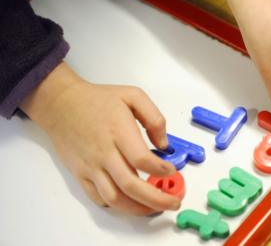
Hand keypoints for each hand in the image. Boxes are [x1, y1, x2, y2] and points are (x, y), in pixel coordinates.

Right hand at [21, 62, 179, 215]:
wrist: (61, 105)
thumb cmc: (98, 100)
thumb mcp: (133, 96)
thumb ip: (154, 118)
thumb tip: (164, 145)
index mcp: (119, 132)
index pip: (141, 159)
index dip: (160, 170)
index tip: (172, 171)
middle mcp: (104, 153)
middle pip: (131, 185)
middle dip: (156, 199)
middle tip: (173, 202)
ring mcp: (91, 167)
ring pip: (115, 198)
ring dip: (138, 208)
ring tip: (155, 208)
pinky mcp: (81, 174)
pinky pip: (99, 198)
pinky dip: (117, 206)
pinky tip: (131, 202)